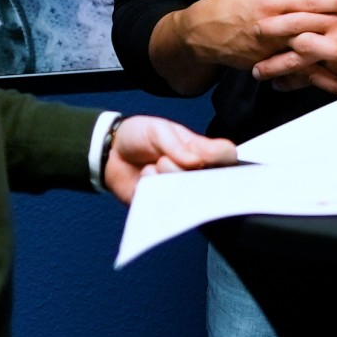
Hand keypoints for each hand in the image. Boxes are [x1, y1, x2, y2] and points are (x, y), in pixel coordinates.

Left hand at [102, 113, 238, 205]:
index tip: (204, 157)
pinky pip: (164, 205)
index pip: (226, 156)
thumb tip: (197, 160)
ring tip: (151, 167)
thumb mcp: (159, 130)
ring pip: (186, 194)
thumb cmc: (139, 136)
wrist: (110, 152)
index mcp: (200, 151)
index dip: (223, 159)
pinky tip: (143, 180)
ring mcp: (179, 190)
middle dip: (182, 170)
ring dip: (165, 179)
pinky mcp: (161, 205)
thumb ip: (179, 145)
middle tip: (163, 159)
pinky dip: (151, 191)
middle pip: (208, 180)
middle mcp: (194, 173)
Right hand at [152, 0, 336, 94]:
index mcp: (272, 4)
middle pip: (308, 33)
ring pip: (303, 61)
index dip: (331, 1)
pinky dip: (312, 84)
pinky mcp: (265, 66)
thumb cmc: (232, 4)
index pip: (307, 1)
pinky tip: (332, 90)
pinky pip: (291, 76)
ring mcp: (268, 51)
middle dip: (335, 40)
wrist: (201, 33)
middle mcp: (272, 29)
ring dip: (328, 71)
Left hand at [257, 0, 336, 95]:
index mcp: (334, 14)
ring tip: (268, 81)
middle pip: (297, 46)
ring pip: (309, 67)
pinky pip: (328, 82)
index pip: (299, 18)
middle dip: (274, 56)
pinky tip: (297, 90)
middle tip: (253, 64)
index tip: (256, 27)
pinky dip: (311, 86)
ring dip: (287, 76)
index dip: (276, 24)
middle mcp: (336, 34)